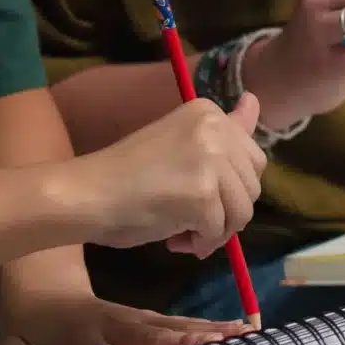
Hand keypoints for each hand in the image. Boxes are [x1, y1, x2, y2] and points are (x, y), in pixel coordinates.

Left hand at [0, 278, 247, 344]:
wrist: (38, 279)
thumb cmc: (28, 320)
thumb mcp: (11, 343)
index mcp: (89, 330)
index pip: (128, 338)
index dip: (159, 344)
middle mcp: (119, 323)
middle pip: (163, 330)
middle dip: (198, 337)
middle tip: (235, 341)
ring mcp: (135, 320)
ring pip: (176, 325)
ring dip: (210, 332)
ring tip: (246, 337)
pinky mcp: (144, 322)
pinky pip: (177, 327)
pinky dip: (206, 330)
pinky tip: (236, 335)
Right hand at [59, 96, 265, 257]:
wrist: (88, 194)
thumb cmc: (127, 174)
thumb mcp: (182, 143)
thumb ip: (224, 128)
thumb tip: (256, 100)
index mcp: (208, 112)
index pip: (252, 156)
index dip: (229, 185)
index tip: (197, 189)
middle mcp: (214, 129)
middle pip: (252, 186)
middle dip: (226, 210)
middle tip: (190, 216)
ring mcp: (210, 161)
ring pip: (242, 212)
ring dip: (214, 231)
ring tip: (181, 231)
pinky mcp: (203, 195)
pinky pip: (218, 232)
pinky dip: (199, 244)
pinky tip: (172, 239)